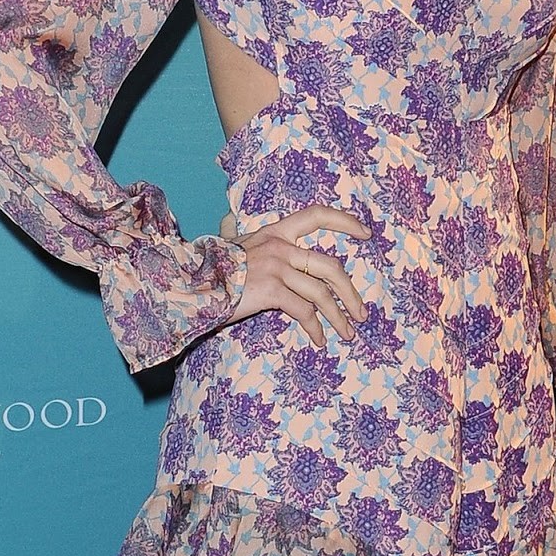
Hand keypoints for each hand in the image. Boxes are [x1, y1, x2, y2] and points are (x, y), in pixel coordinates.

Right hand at [221, 204, 370, 347]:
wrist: (189, 282)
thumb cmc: (208, 267)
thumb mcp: (229, 243)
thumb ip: (235, 233)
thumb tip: (228, 221)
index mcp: (275, 232)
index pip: (317, 216)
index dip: (345, 222)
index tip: (366, 234)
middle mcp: (279, 246)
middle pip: (330, 266)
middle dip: (350, 293)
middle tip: (361, 312)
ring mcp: (276, 268)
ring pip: (321, 293)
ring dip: (339, 316)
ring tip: (347, 332)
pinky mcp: (270, 291)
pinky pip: (303, 311)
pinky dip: (315, 328)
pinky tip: (319, 340)